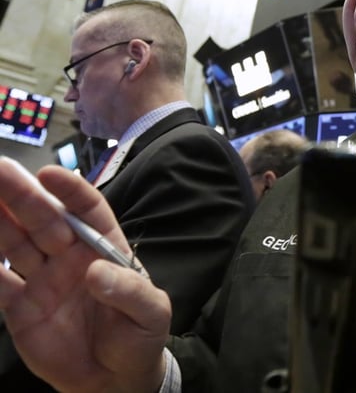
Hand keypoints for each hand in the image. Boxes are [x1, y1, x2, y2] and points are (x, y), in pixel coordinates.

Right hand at [0, 160, 170, 392]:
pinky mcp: (19, 307)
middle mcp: (69, 257)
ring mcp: (42, 280)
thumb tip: (97, 272)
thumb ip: (130, 291)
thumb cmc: (140, 337)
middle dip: (21, 195)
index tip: (50, 174)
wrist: (115, 380)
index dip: (70, 191)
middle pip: (43, 219)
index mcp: (104, 249)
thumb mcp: (151, 314)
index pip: (87, 211)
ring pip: (14, 243)